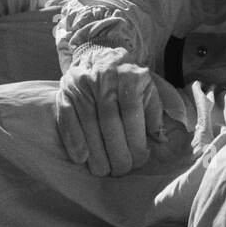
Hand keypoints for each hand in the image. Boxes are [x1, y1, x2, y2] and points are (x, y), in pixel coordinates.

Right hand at [55, 45, 167, 175]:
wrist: (100, 56)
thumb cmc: (128, 80)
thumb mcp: (148, 88)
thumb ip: (155, 111)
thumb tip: (160, 138)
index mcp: (129, 76)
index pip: (132, 112)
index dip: (136, 139)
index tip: (140, 159)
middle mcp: (105, 78)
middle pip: (109, 120)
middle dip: (116, 150)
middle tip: (121, 170)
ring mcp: (82, 84)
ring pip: (88, 122)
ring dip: (95, 151)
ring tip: (103, 170)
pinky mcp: (65, 92)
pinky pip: (67, 118)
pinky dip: (73, 139)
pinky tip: (81, 158)